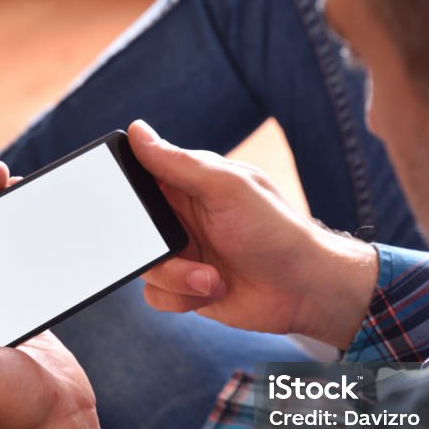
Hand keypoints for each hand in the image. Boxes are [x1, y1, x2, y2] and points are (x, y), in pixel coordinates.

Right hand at [130, 120, 378, 348]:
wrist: (303, 289)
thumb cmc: (274, 230)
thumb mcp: (226, 187)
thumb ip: (178, 162)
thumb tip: (137, 131)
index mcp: (188, 184)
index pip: (140, 177)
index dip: (125, 192)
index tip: (131, 209)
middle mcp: (181, 217)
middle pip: (133, 230)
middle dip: (151, 248)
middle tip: (181, 248)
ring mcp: (183, 253)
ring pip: (144, 266)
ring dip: (176, 277)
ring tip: (211, 278)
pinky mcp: (186, 287)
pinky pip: (157, 295)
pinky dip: (181, 297)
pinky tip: (212, 290)